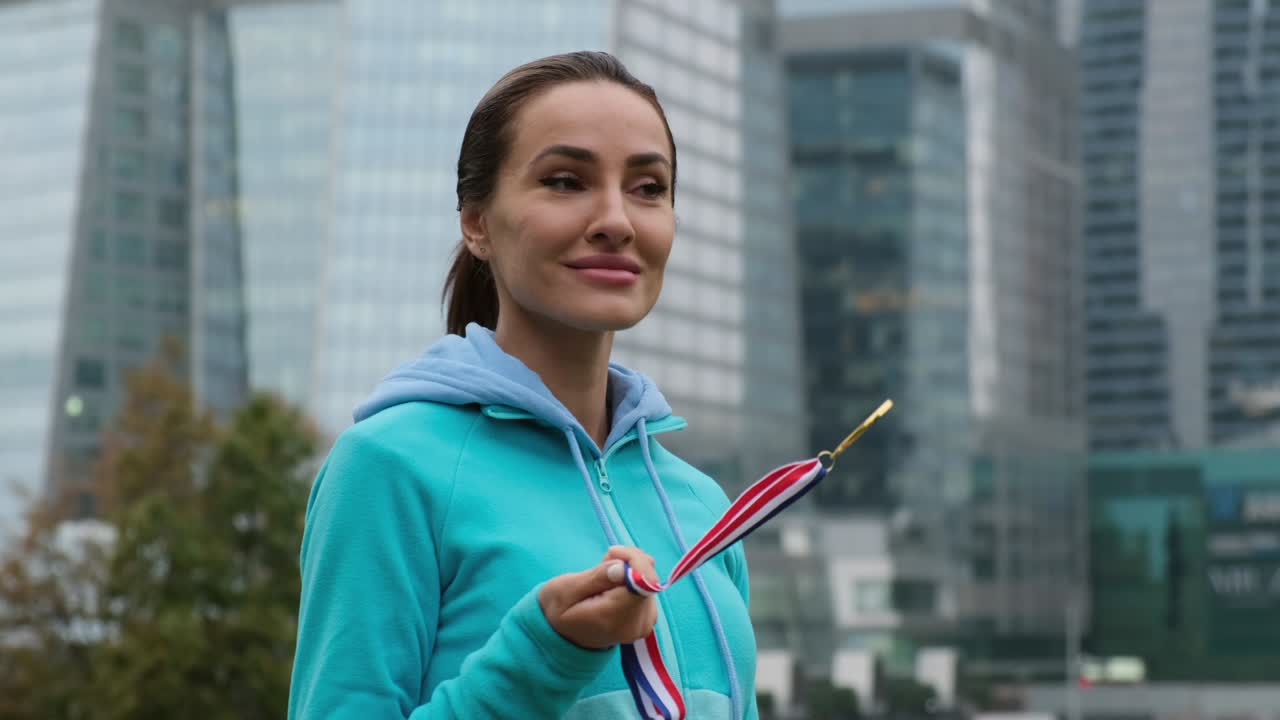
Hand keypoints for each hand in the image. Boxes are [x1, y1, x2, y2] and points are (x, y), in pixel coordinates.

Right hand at [538, 546, 659, 649]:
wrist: (564, 635)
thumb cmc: (559, 609)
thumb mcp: (565, 590)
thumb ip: (596, 578)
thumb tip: (623, 568)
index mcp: (614, 619)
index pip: (643, 582)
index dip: (633, 560)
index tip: (611, 553)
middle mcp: (636, 624)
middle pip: (649, 578)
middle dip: (628, 561)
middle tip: (602, 562)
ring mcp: (644, 622)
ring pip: (650, 578)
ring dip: (628, 568)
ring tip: (602, 576)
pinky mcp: (648, 616)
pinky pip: (648, 586)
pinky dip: (632, 577)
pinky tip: (612, 583)